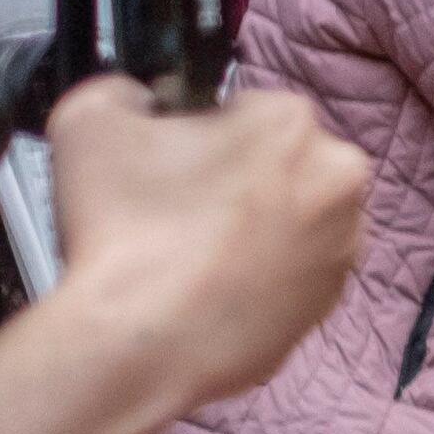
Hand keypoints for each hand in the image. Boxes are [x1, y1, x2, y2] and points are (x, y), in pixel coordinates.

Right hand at [39, 76, 368, 423]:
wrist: (142, 343)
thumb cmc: (122, 229)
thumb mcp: (88, 119)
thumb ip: (121, 90)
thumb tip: (139, 97)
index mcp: (290, 120)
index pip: (240, 110)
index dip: (194, 135)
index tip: (165, 166)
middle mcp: (338, 176)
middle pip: (276, 162)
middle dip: (232, 179)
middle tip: (173, 212)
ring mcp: (345, 243)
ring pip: (290, 218)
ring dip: (251, 228)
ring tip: (188, 255)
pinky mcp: (333, 301)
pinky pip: (292, 273)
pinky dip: (259, 276)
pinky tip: (212, 289)